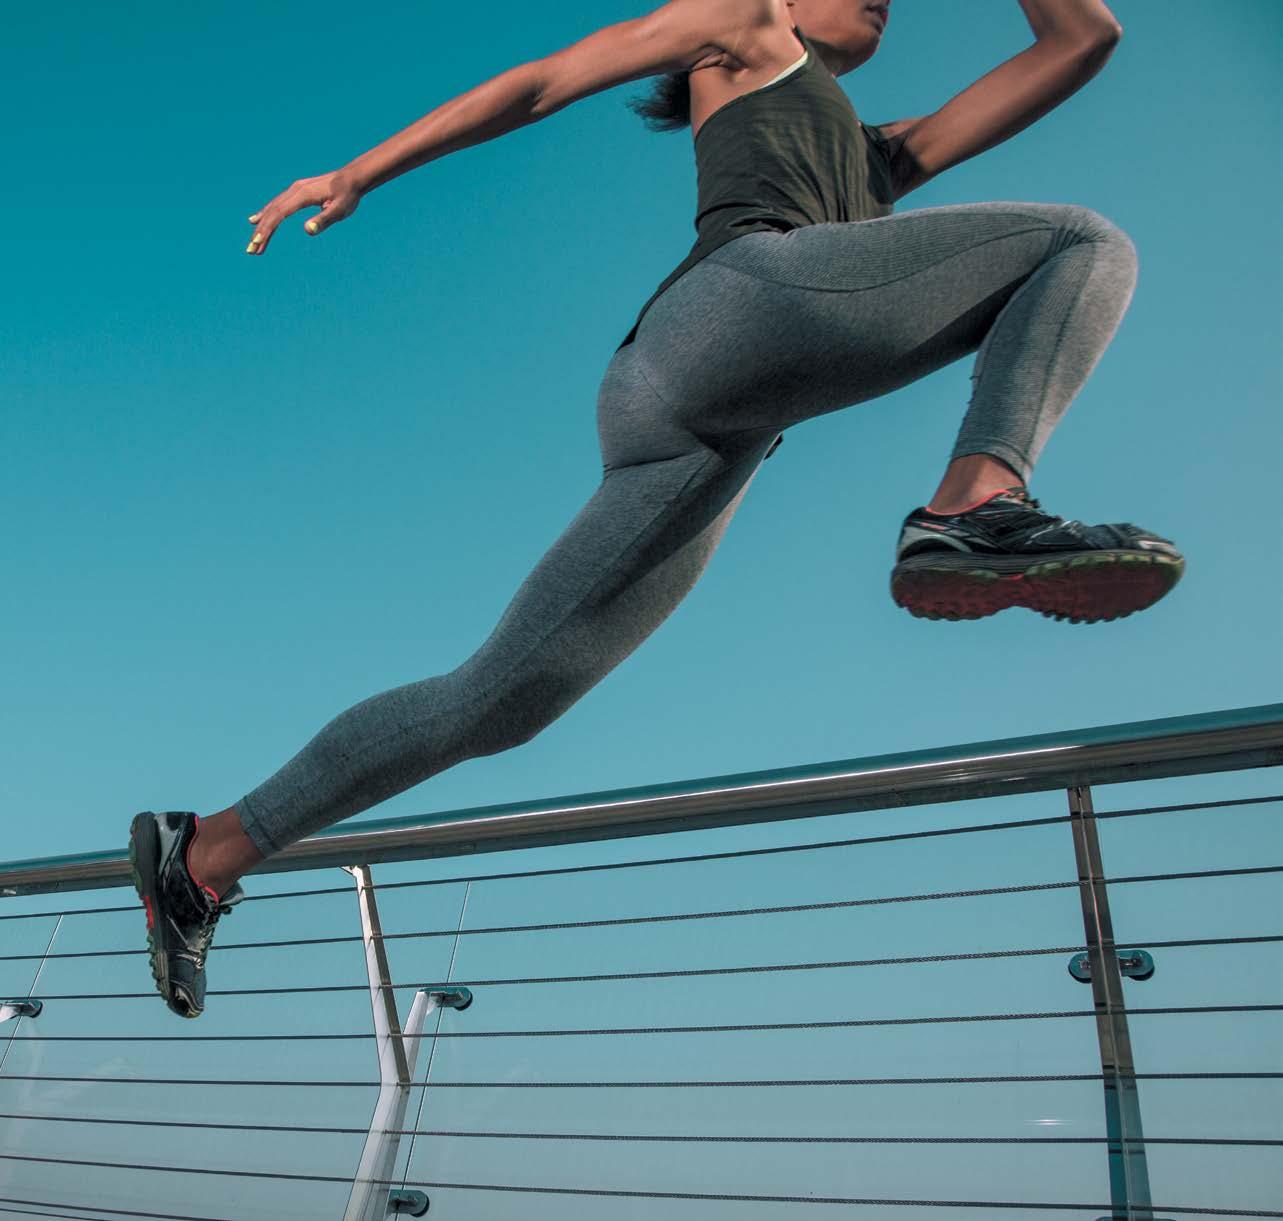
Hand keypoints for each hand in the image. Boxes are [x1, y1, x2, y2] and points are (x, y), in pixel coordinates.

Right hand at [245, 169, 362, 254]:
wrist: (352, 178)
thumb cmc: (348, 196)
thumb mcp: (339, 210)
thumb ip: (324, 220)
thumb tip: (307, 231)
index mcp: (302, 195)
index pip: (279, 214)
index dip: (267, 229)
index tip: (258, 243)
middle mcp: (294, 190)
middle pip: (272, 212)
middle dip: (260, 232)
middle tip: (250, 250)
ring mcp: (294, 190)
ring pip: (273, 208)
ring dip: (262, 226)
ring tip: (254, 243)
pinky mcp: (297, 192)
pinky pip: (277, 204)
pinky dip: (266, 214)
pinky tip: (257, 220)